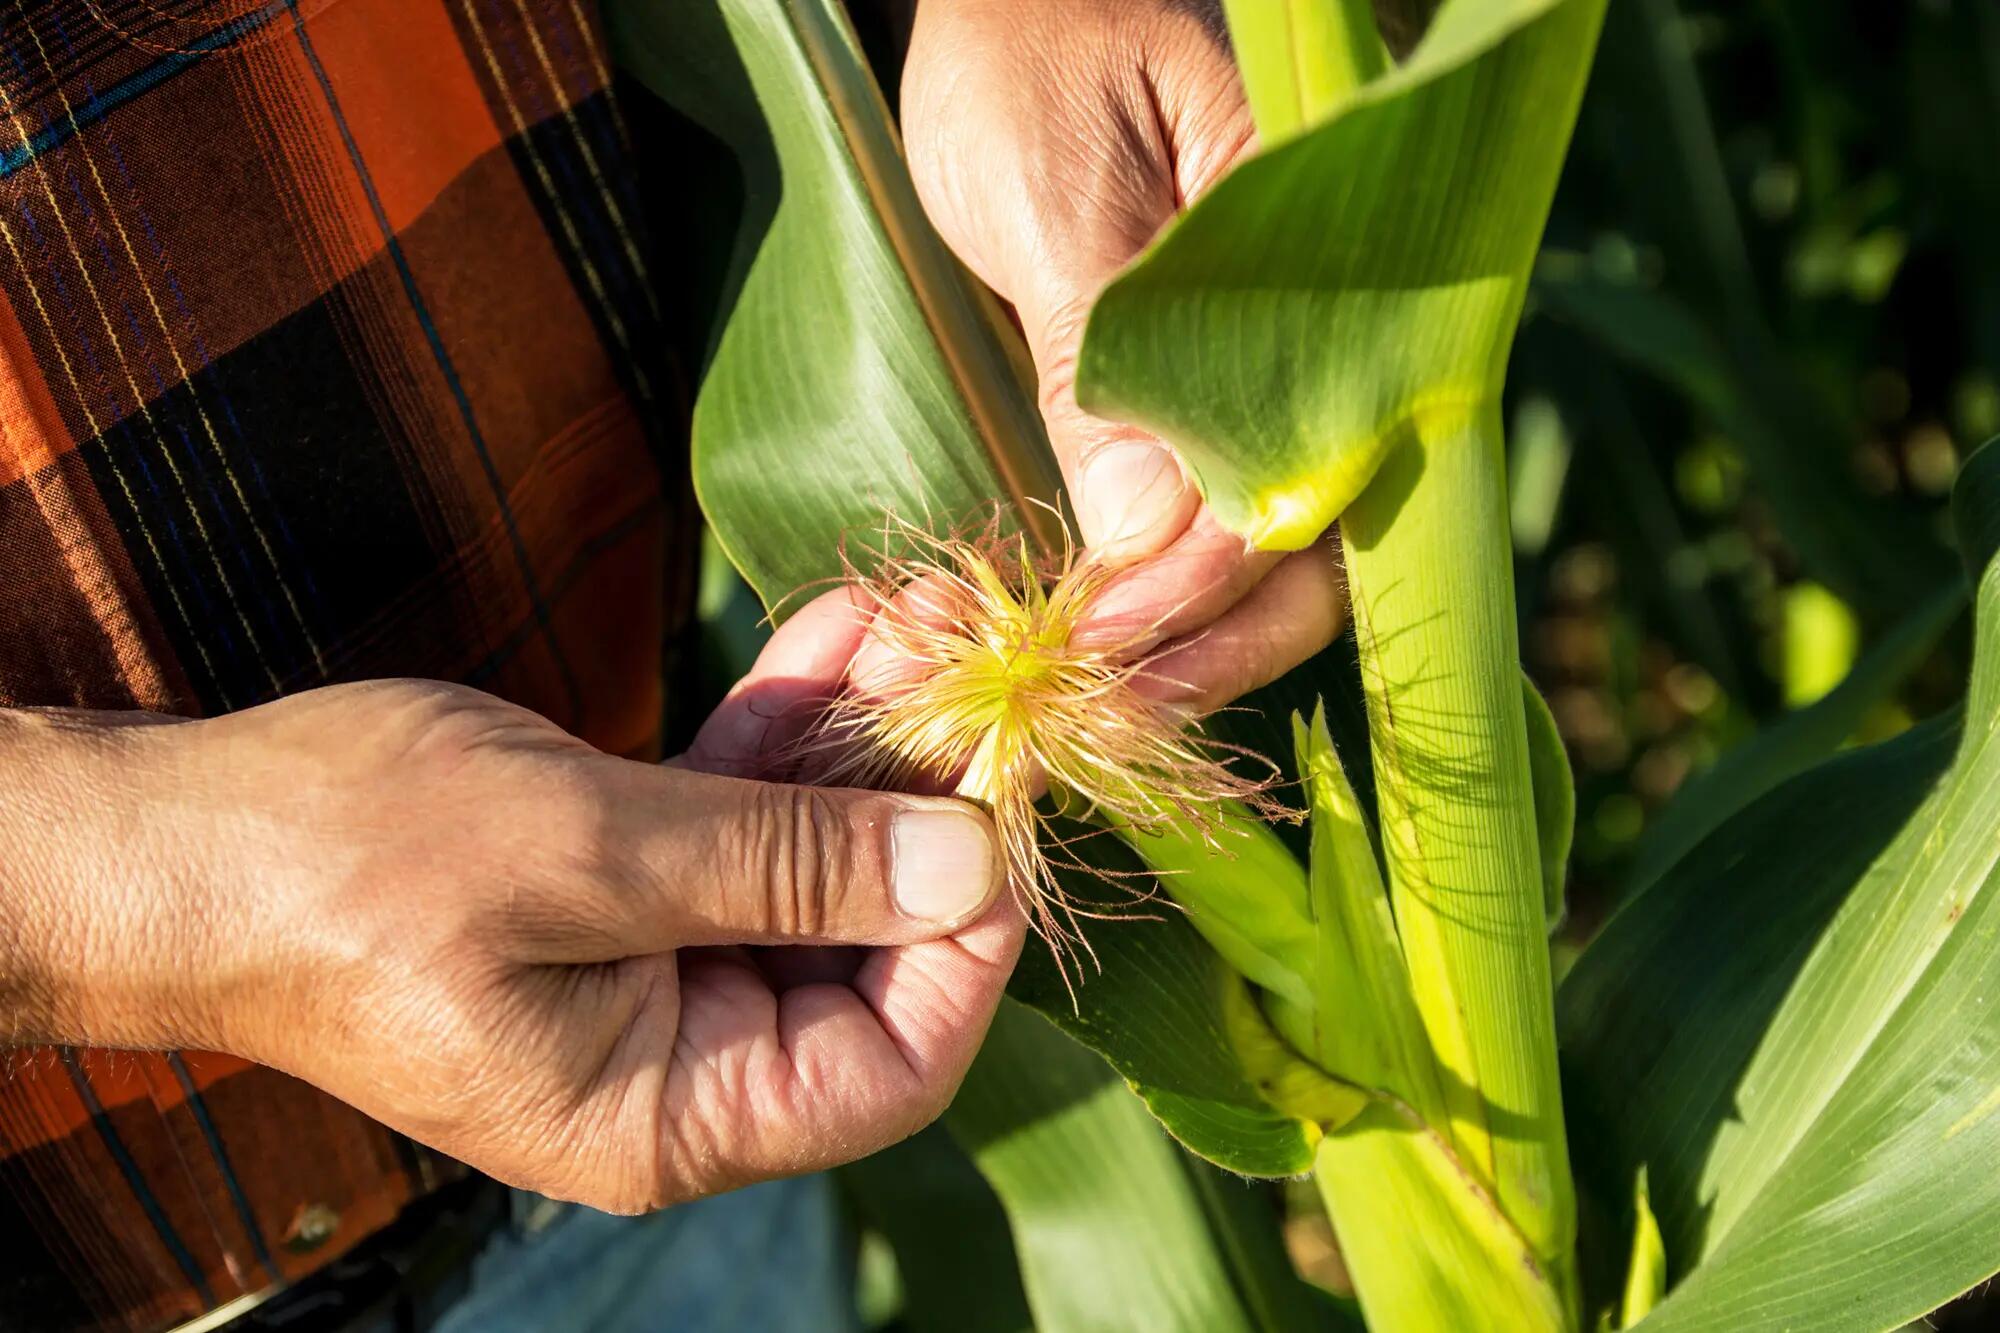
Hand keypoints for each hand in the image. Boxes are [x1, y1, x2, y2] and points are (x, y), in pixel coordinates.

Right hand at [0, 682, 1018, 1211]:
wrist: (174, 836)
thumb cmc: (347, 865)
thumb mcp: (591, 857)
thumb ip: (788, 868)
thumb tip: (969, 867)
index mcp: (671, 1112)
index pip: (891, 1066)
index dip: (967, 945)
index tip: (997, 806)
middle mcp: (675, 1058)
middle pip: (863, 949)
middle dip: (918, 806)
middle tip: (962, 663)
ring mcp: (647, 969)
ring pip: (807, 863)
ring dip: (859, 744)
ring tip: (910, 618)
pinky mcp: (616, 886)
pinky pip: (733, 816)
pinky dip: (780, 731)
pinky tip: (836, 629)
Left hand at [899, 0, 1345, 712]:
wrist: (1002, 1)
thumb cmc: (1031, 54)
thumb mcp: (1058, 193)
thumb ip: (1107, 360)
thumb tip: (1154, 542)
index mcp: (1333, 274)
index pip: (1322, 468)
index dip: (1224, 576)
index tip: (1113, 633)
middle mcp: (1321, 342)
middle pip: (1314, 538)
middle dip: (1212, 641)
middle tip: (1102, 715)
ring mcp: (1262, 379)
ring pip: (1259, 550)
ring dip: (1180, 642)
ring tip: (1090, 710)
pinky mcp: (1193, 402)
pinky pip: (1198, 521)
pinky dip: (1146, 596)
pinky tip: (1090, 648)